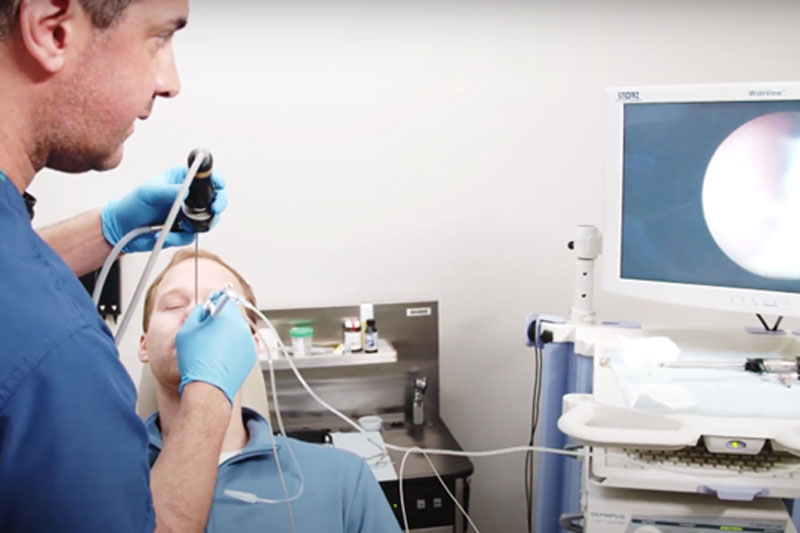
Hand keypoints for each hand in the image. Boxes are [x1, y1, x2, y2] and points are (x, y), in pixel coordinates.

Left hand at [100, 166, 227, 252]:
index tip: (218, 186)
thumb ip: (168, 191)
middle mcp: (187, 197)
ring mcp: (187, 215)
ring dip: (196, 224)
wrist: (121, 229)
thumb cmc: (131, 205)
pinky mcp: (184, 231)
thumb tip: (186, 191)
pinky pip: (190, 236)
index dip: (216, 180)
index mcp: (180, 180)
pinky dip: (178, 236)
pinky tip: (164, 233)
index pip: (205, 177)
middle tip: (213, 209)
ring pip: (207, 220)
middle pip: (214, 199)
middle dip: (217, 204)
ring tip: (180, 224)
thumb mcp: (148, 192)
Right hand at [175, 296, 255, 403]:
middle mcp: (242, 327)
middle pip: (232, 315)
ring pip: (237, 330)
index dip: (215, 302)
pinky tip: (220, 356)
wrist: (208, 388)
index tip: (210, 307)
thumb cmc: (196, 361)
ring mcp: (249, 342)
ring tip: (212, 348)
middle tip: (207, 331)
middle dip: (221, 319)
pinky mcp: (251, 355)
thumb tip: (205, 308)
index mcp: (228, 316)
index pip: (224, 299)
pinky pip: (241, 345)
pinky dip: (233, 347)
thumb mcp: (187, 330)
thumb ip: (197, 312)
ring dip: (227, 333)